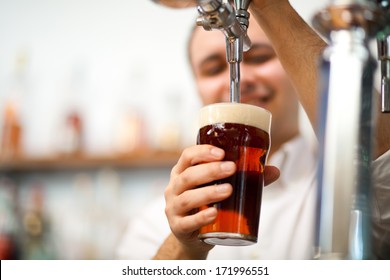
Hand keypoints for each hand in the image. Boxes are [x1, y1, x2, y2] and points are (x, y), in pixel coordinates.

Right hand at [164, 144, 279, 258]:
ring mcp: (174, 208)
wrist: (193, 236)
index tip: (222, 152)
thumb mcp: (219, 188)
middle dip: (210, 171)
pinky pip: (187, 222)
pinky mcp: (178, 228)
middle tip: (231, 168)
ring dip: (208, 192)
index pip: (187, 156)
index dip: (202, 152)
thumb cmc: (207, 204)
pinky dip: (201, 217)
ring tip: (228, 190)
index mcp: (182, 173)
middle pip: (188, 176)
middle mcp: (173, 188)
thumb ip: (245, 179)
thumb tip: (274, 170)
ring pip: (187, 198)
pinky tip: (214, 213)